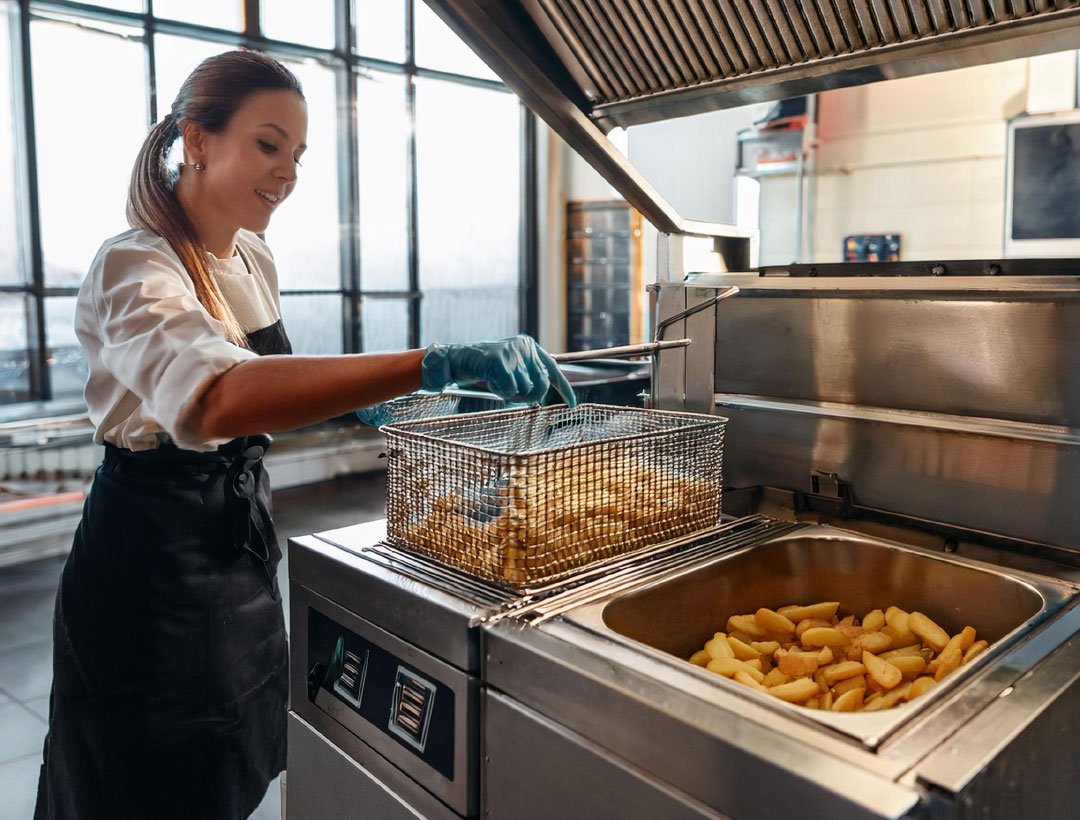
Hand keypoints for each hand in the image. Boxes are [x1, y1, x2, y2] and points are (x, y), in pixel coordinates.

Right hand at [421, 335, 576, 406]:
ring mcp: (512, 353)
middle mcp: (524, 346)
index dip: (564, 389)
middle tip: (511, 392)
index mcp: (529, 346)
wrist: (456, 359)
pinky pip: (509, 390)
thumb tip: (541, 394)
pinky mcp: (500, 362)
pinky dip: (500, 392)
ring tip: (496, 382)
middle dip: (529, 396)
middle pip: (541, 385)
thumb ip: (528, 375)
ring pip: (524, 389)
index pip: (553, 370)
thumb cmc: (484, 367)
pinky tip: (490, 381)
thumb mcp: (511, 367)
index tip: (572, 405)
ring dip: (510, 393)